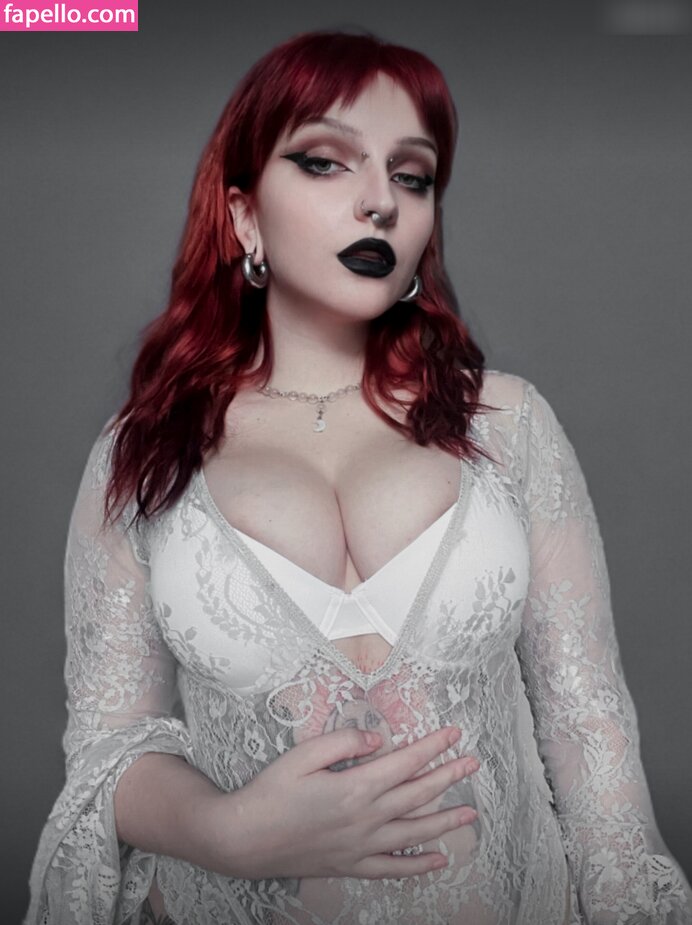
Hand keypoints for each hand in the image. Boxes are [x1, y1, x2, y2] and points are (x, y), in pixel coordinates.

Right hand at [212, 726, 479, 880]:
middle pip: (417, 795)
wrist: (243, 840)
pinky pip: (393, 869)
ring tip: (470, 813)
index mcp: (355, 788)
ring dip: (445, 822)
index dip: (433, 747)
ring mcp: (360, 846)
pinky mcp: (350, 866)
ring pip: (414, 833)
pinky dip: (418, 866)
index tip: (454, 735)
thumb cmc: (270, 793)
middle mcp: (365, 819)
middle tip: (472, 763)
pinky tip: (437, 861)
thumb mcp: (302, 755)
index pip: (406, 763)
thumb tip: (376, 741)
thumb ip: (342, 743)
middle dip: (448, 777)